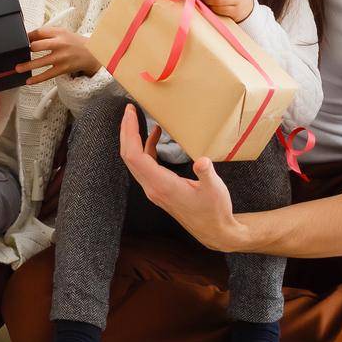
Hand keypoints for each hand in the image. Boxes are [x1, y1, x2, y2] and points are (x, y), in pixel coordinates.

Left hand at [16, 27, 98, 84]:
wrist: (91, 53)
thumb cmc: (74, 42)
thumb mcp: (62, 32)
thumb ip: (46, 33)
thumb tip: (28, 37)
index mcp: (58, 33)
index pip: (39, 32)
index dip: (27, 36)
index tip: (20, 40)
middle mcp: (59, 44)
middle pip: (38, 45)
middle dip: (27, 48)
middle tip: (18, 52)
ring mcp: (61, 58)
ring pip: (41, 62)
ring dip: (28, 66)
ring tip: (18, 68)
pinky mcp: (62, 69)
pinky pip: (47, 75)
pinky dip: (37, 79)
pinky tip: (29, 81)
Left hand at [118, 104, 247, 251]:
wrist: (215, 231)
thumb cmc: (215, 211)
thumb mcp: (214, 190)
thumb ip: (206, 174)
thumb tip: (202, 161)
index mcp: (161, 185)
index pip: (135, 156)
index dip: (129, 133)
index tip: (130, 113)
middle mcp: (152, 187)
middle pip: (129, 156)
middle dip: (126, 131)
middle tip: (129, 109)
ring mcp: (154, 189)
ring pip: (135, 161)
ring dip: (133, 138)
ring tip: (136, 117)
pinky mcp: (159, 188)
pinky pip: (146, 165)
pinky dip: (147, 148)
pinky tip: (155, 135)